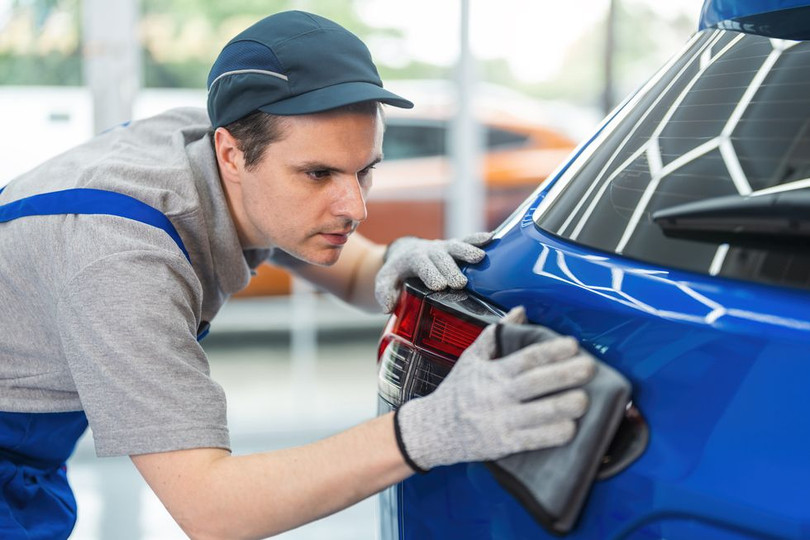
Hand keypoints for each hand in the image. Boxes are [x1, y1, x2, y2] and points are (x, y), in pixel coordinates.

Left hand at [375, 232, 493, 311]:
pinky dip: (478, 239)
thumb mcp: (384, 281)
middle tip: (459, 283)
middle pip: (441, 258)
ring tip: (479, 258)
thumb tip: (388, 307)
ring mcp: (443, 247)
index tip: (438, 285)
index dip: (430, 274)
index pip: (422, 266)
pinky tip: (492, 238)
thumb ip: (384, 293)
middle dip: (451, 269)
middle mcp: (429, 250)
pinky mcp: (453, 246)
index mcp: (413, 259)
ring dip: (467, 251)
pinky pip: (466, 240)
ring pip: (455, 246)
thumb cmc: (396, 271)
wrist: (403, 253)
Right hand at [394, 308, 594, 471]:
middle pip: (535, 383)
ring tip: (585, 399)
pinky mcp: (503, 445)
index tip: (573, 345)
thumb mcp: (471, 359)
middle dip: (565, 374)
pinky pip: (533, 440)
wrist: (432, 430)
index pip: (526, 358)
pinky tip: (571, 428)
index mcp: (492, 373)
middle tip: (590, 367)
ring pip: (538, 413)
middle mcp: (497, 396)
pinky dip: (553, 435)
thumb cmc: (456, 391)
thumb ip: (496, 335)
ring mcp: (500, 421)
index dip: (551, 350)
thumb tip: (521, 311)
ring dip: (564, 406)